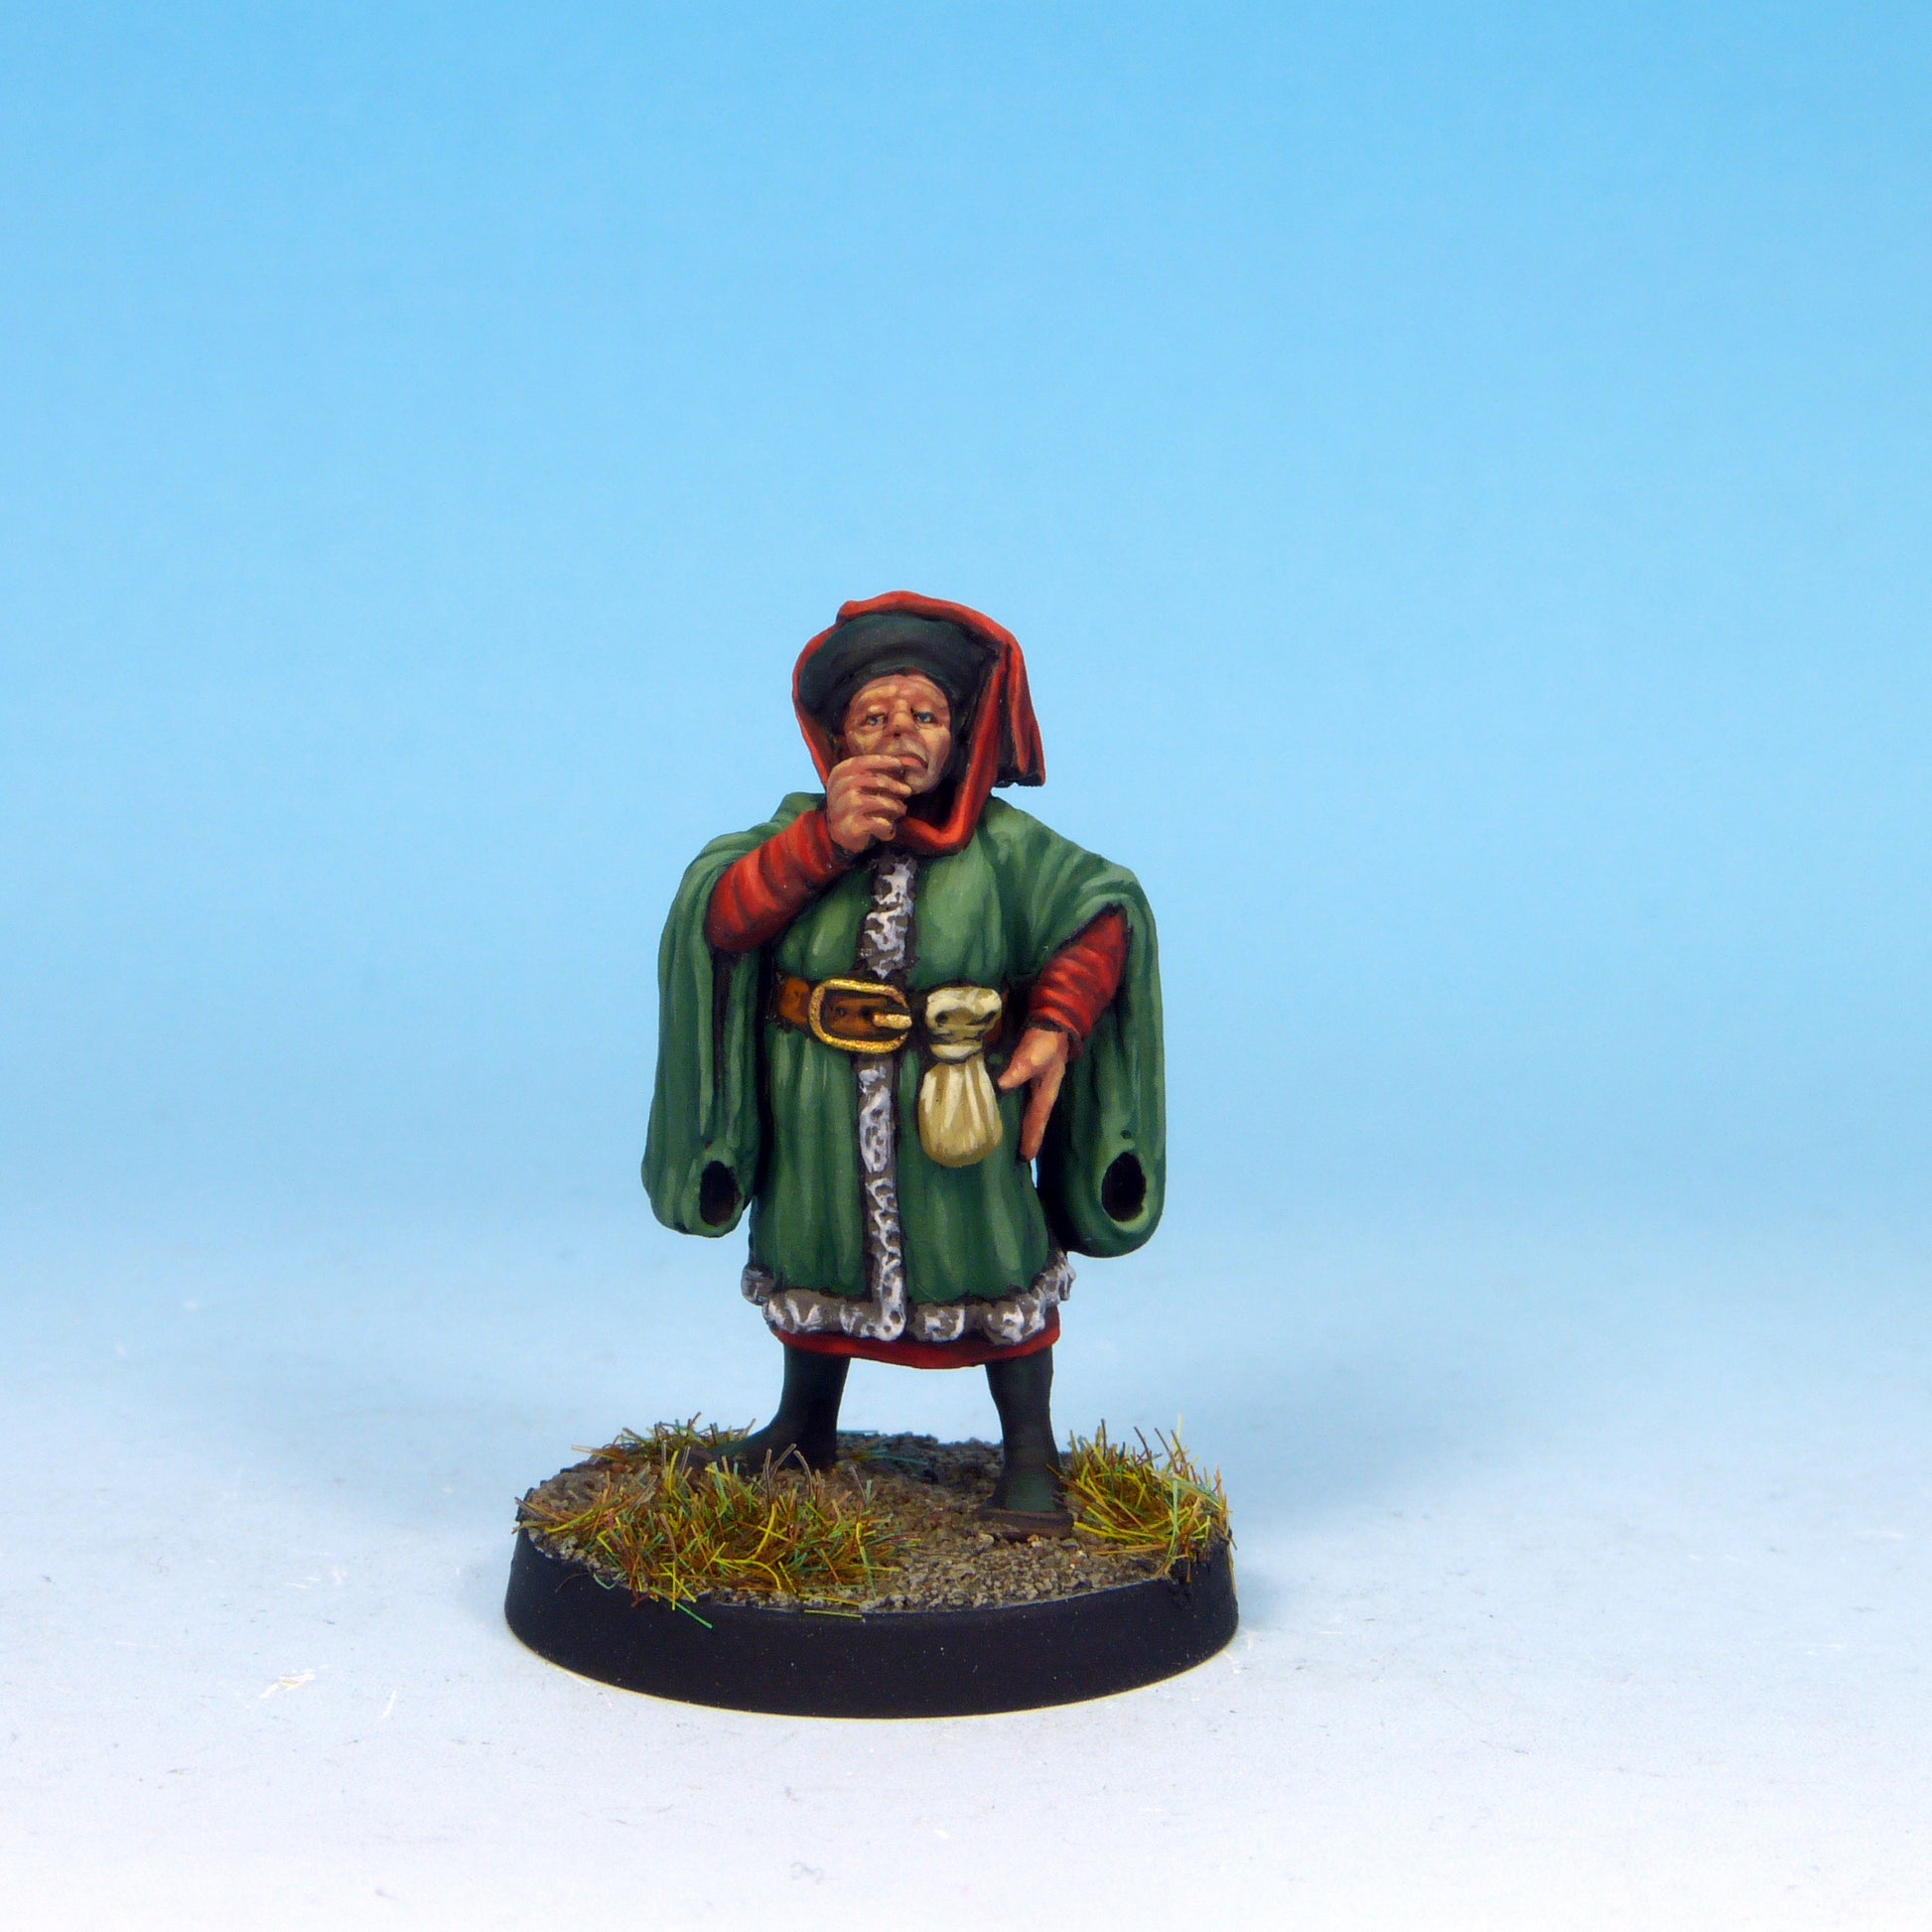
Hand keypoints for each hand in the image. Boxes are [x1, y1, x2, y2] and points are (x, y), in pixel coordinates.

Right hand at [827, 754, 913, 854]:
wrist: (843, 833)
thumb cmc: (858, 804)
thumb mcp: (865, 784)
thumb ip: (880, 772)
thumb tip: (907, 762)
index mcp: (839, 775)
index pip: (860, 763)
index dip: (881, 761)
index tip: (900, 764)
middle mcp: (837, 790)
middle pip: (869, 780)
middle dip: (892, 784)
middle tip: (907, 790)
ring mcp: (841, 809)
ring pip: (872, 801)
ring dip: (892, 805)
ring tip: (901, 810)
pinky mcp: (848, 828)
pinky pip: (874, 823)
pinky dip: (886, 826)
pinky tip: (890, 829)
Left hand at [996, 1025, 1070, 1161]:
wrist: (1051, 1022)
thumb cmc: (1046, 1042)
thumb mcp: (1034, 1057)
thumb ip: (1018, 1071)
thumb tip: (1001, 1087)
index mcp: (1045, 1094)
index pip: (1037, 1121)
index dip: (1032, 1138)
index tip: (1026, 1158)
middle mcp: (1040, 1093)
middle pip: (1032, 1120)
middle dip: (1027, 1137)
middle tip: (1018, 1158)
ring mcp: (1033, 1085)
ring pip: (1025, 1111)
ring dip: (1018, 1125)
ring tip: (1007, 1141)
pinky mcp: (1024, 1076)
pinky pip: (1016, 1098)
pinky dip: (1010, 1107)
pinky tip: (1000, 1111)